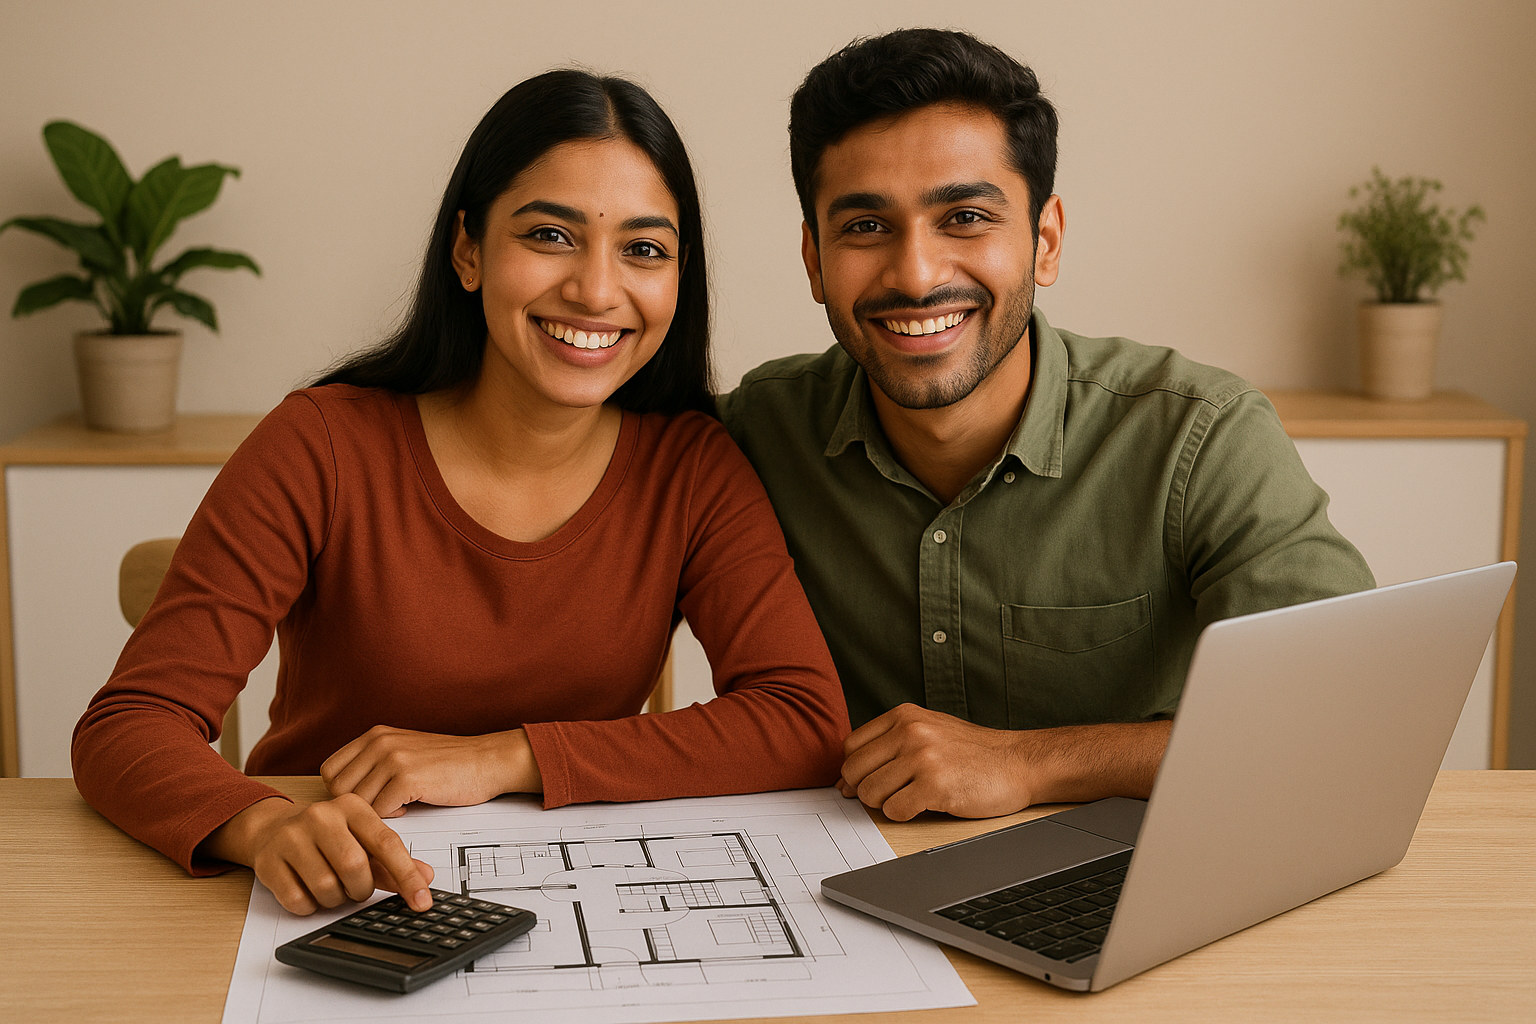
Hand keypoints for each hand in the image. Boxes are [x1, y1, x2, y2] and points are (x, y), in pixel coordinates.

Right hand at [201, 794, 434, 914]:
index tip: (422, 901)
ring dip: (335, 899)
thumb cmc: (326, 836)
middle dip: (361, 889)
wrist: (272, 827)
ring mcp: (291, 837)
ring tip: (332, 887)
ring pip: (326, 887)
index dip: (407, 876)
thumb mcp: (361, 839)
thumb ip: (393, 860)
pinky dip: (310, 906)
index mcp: (352, 806)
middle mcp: (321, 816)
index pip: (386, 843)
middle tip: (356, 888)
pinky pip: (298, 901)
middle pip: (354, 867)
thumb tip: (426, 877)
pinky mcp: (269, 861)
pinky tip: (309, 891)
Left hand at [321, 725, 541, 816]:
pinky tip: (410, 807)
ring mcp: (393, 759)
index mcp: (376, 735)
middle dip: (355, 808)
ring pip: (358, 803)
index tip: (365, 800)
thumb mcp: (404, 751)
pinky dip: (393, 817)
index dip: (342, 793)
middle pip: (338, 790)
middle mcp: (380, 742)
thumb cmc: (448, 763)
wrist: (487, 761)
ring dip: (375, 814)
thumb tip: (342, 795)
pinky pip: (380, 811)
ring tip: (397, 807)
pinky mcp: (408, 778)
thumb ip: (374, 764)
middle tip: (380, 809)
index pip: (330, 771)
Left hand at [837, 704, 1035, 820]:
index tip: (866, 781)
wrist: (1018, 762)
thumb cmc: (972, 752)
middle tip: (890, 795)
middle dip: (866, 789)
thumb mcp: (928, 729)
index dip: (854, 770)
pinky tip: (924, 805)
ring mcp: (922, 758)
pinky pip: (894, 810)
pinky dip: (904, 815)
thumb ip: (889, 744)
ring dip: (886, 803)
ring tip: (911, 797)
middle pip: (854, 771)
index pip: (851, 746)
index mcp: (904, 716)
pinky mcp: (935, 786)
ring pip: (871, 793)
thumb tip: (846, 779)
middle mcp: (910, 732)